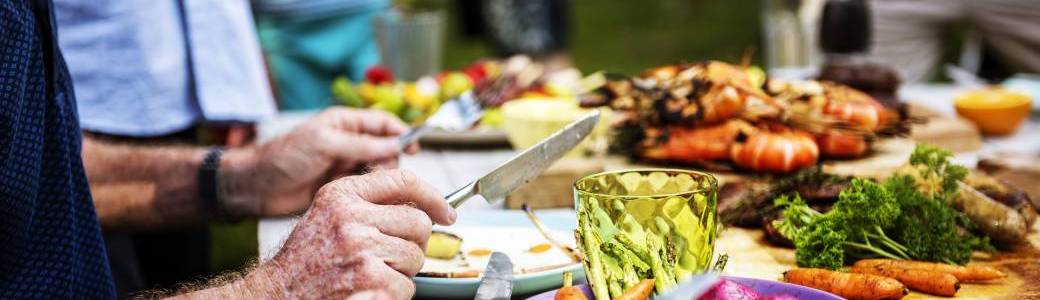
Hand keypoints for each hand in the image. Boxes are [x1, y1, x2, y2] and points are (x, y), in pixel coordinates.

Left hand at [221, 107, 419, 217]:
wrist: (257, 187)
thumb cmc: (284, 157)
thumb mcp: (323, 143)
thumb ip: (360, 145)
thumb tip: (394, 145)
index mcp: (344, 123)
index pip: (382, 122)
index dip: (401, 133)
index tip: (416, 147)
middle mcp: (348, 142)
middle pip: (385, 148)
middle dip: (389, 160)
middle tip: (381, 172)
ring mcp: (344, 164)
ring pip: (377, 169)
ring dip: (378, 177)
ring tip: (366, 185)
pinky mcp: (341, 186)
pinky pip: (365, 187)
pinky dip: (369, 191)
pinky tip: (361, 196)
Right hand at [238, 170, 455, 298]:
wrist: (278, 293)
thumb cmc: (307, 258)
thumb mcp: (329, 214)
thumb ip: (368, 203)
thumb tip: (422, 205)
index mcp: (343, 193)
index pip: (404, 181)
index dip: (434, 197)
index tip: (447, 213)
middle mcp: (351, 215)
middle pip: (418, 222)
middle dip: (413, 244)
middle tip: (391, 257)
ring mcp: (360, 245)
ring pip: (415, 256)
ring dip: (401, 272)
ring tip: (371, 274)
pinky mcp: (368, 276)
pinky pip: (406, 285)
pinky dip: (394, 294)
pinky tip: (369, 290)